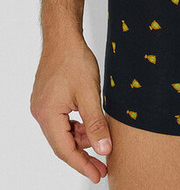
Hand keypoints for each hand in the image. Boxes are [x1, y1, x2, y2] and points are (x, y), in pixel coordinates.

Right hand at [30, 38, 111, 183]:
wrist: (63, 38)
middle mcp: (41, 113)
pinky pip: (62, 121)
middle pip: (63, 143)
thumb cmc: (74, 60)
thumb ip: (96, 123)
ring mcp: (43, 106)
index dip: (82, 165)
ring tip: (101, 143)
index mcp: (48, 115)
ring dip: (81, 139)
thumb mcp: (90, 93)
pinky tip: (90, 125)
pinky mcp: (48, 99)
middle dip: (83, 155)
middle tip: (102, 167)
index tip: (97, 175)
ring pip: (63, 132)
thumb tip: (104, 148)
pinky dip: (76, 126)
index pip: (65, 150)